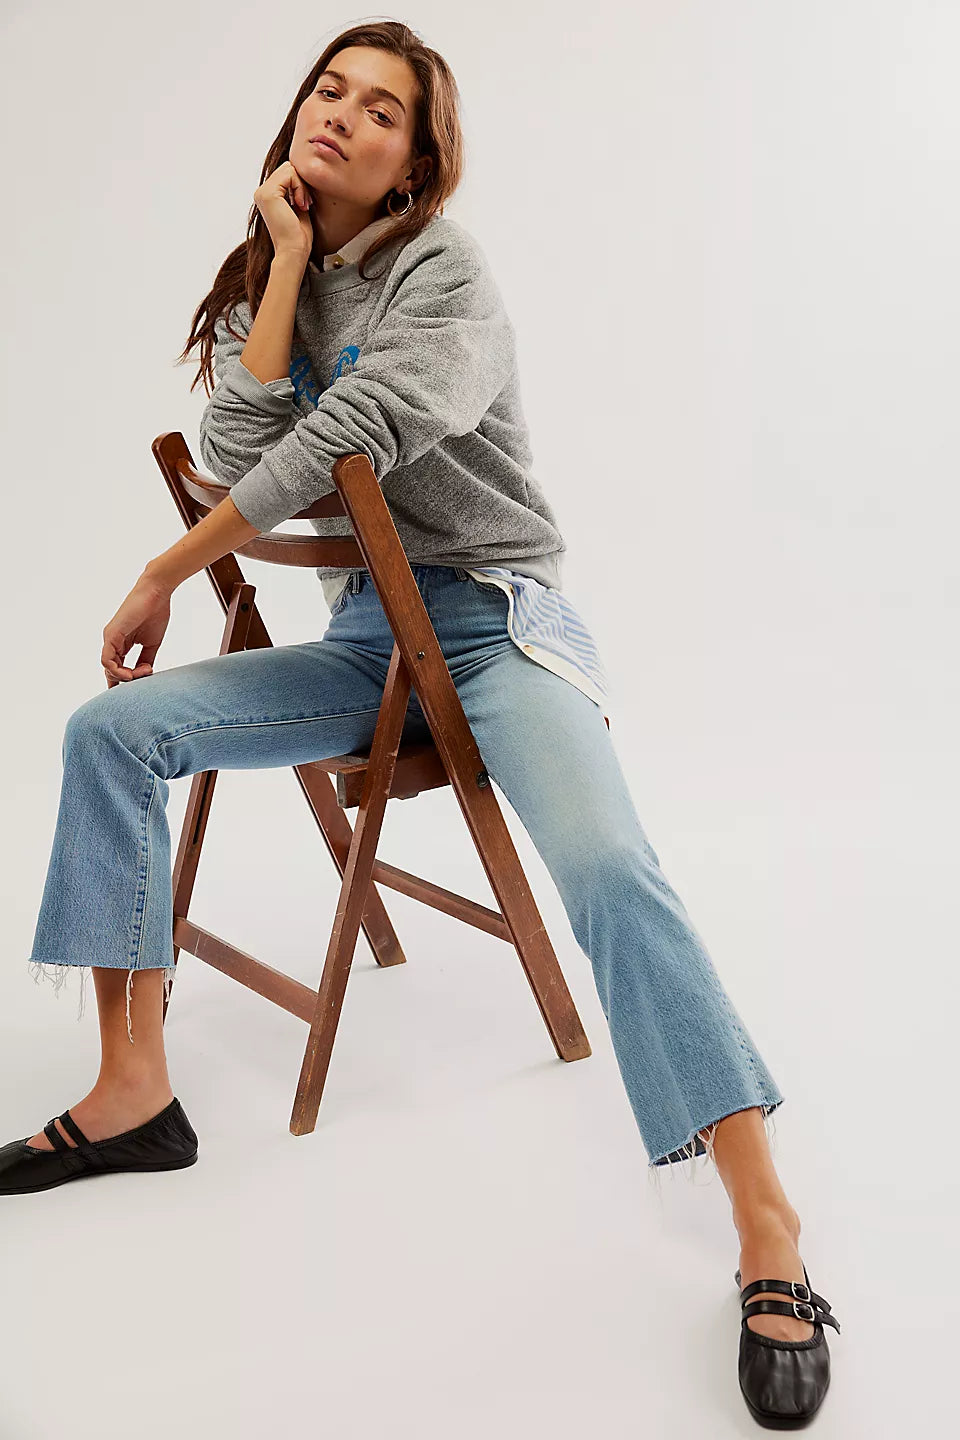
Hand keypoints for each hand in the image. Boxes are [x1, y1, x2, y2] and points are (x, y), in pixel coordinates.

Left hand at [101, 572, 172, 686]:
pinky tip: (132, 673)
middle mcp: (112, 642)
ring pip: (108, 668)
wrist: (157, 593)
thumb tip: (144, 675)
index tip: (139, 687)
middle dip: (127, 680)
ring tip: (143, 673)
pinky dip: (118, 670)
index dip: (123, 681)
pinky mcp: (111, 634)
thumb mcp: (151, 644)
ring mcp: (110, 638)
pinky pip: (107, 660)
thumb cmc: (156, 613)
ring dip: (125, 676)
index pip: (116, 668)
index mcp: (121, 644)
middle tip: (146, 675)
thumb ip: (145, 659)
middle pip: (111, 671)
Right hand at [255, 159, 313, 261]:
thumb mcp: (298, 207)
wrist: (294, 252)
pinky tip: (300, 204)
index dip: (300, 184)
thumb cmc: (298, 236)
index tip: (305, 204)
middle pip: (288, 168)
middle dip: (301, 183)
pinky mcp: (268, 194)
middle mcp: (261, 192)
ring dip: (301, 186)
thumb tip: (304, 175)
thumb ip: (296, 190)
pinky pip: (290, 174)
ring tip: (302, 205)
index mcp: (267, 196)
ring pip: (289, 169)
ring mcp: (263, 192)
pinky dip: (300, 187)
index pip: (287, 173)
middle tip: (305, 204)